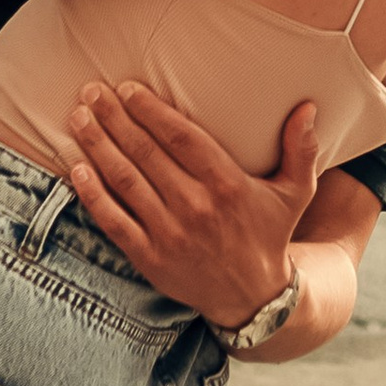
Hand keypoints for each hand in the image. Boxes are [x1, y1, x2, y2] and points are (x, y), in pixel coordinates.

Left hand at [60, 85, 321, 332]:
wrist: (253, 298)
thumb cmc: (269, 234)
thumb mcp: (296, 193)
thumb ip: (301, 149)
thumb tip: (309, 108)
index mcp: (228, 185)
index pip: (181, 137)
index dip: (150, 110)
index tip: (127, 87)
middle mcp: (196, 207)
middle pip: (145, 153)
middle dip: (114, 118)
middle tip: (92, 91)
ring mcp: (169, 234)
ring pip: (124, 181)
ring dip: (97, 146)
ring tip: (78, 118)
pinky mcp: (149, 257)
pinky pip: (113, 221)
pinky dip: (92, 194)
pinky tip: (76, 168)